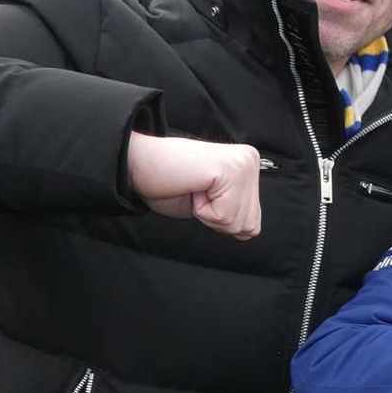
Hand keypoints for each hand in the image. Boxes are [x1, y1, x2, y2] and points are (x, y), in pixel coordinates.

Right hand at [126, 131, 261, 239]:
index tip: (202, 195)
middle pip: (249, 225)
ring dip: (208, 214)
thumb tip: (251, 231)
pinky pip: (223, 216)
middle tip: (195, 192)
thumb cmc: (169, 183)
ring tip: (194, 188)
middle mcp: (250, 161)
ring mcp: (242, 165)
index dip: (221, 220)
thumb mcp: (212, 203)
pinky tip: (192, 187)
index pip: (253, 222)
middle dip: (216, 218)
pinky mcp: (230, 171)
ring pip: (237, 223)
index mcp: (248, 166)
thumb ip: (235, 212)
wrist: (139, 163)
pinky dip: (202, 211)